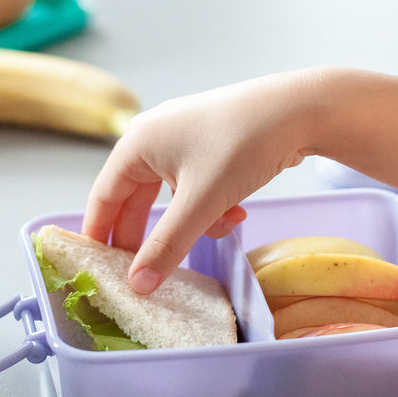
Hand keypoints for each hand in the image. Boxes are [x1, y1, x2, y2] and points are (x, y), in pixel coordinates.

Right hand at [83, 71, 324, 292]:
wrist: (300, 110)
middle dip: (150, 236)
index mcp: (137, 144)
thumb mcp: (201, 202)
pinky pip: (197, 189)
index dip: (98, 235)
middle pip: (136, 200)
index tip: (97, 272)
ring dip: (194, 221)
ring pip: (173, 199)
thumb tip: (138, 285)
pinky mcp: (210, 148)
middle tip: (147, 274)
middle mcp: (154, 139)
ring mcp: (183, 142)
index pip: (103, 197)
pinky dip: (212, 207)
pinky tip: (238, 211)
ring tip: (222, 225)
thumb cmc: (242, 144)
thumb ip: (166, 246)